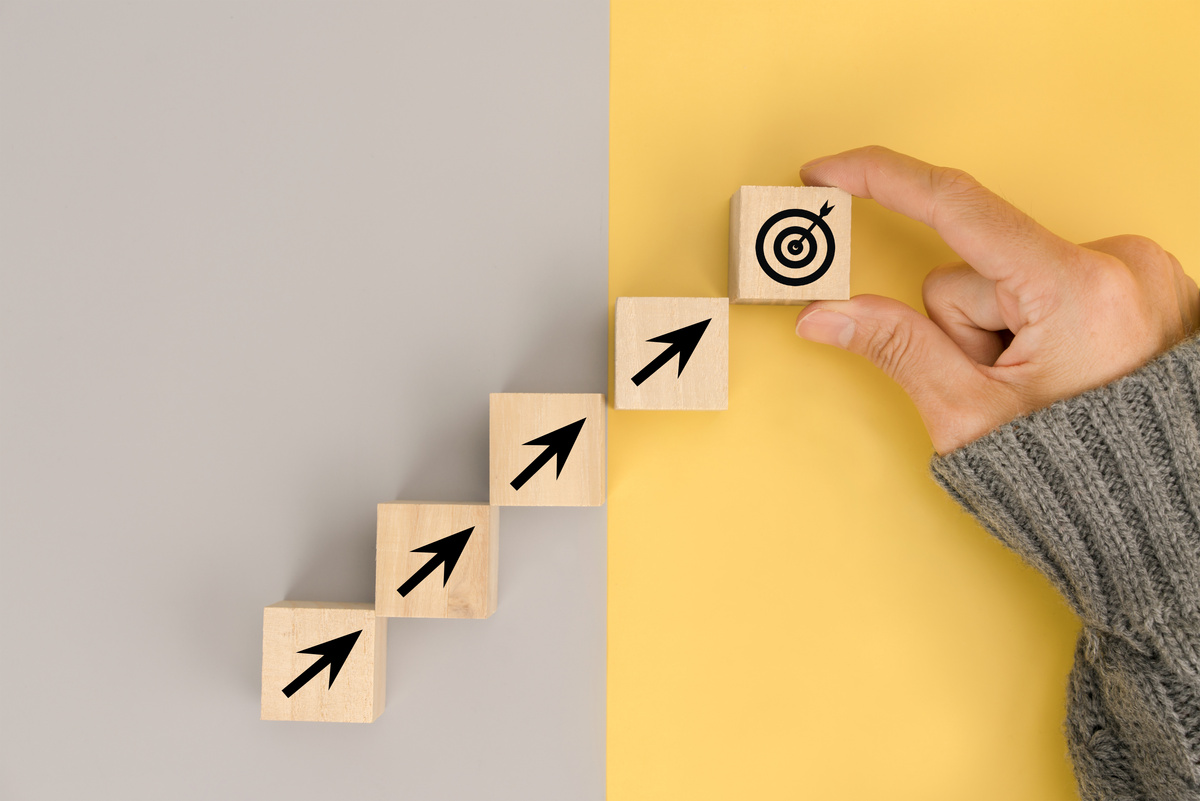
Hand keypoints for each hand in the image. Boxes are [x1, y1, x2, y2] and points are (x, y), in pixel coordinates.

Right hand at [794, 146, 1199, 454]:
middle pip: (982, 267)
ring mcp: (1141, 272)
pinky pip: (1058, 283)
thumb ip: (895, 349)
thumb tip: (827, 314)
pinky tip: (1065, 368)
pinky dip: (1044, 323)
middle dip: (967, 325)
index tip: (829, 172)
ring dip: (1007, 329)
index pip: (957, 207)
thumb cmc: (1080, 480)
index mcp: (1076, 290)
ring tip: (1040, 387)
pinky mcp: (1147, 283)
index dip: (881, 180)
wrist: (1161, 515)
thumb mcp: (971, 416)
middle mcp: (1120, 264)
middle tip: (1000, 385)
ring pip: (1017, 276)